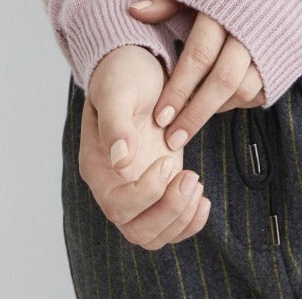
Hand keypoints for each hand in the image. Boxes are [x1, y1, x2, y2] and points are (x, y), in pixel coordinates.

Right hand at [80, 44, 210, 248]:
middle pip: (136, 230)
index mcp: (97, 165)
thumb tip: (119, 158)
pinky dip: (189, 222)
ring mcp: (137, 189)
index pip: (116, 205)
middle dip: (169, 212)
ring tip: (197, 185)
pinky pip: (170, 225)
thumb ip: (115, 121)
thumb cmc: (124, 74)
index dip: (146, 194)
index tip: (168, 162)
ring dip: (181, 219)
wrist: (140, 66)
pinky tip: (203, 199)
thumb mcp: (118, 88)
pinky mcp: (159, 187)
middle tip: (191, 178)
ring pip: (154, 234)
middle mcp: (114, 185)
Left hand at [128, 0, 264, 150]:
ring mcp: (272, 45)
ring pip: (243, 88)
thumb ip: (169, 0)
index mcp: (224, 7)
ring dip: (216, 109)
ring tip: (193, 119)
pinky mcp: (286, 57)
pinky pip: (261, 89)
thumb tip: (132, 11)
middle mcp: (251, 28)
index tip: (159, 117)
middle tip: (173, 139)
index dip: (178, 89)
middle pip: (221, 81)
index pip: (198, 56)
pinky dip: (239, 101)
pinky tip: (221, 101)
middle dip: (194, 114)